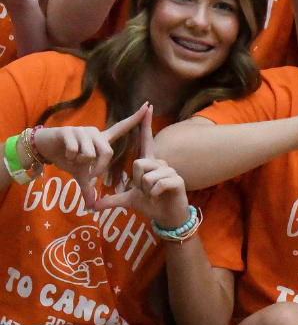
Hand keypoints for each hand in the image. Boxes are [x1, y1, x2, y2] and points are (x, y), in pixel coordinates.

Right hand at [34, 103, 149, 209]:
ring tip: (72, 158)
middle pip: (108, 152)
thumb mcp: (80, 175)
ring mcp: (83, 130)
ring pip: (89, 153)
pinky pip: (76, 151)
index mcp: (102, 140)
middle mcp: (95, 133)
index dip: (135, 118)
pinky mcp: (70, 131)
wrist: (44, 149)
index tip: (148, 105)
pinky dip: (70, 158)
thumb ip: (88, 188)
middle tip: (87, 171)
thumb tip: (91, 207)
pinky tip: (65, 152)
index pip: (121, 128)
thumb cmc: (66, 158)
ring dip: (79, 162)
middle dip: (98, 167)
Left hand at [94, 106, 191, 229]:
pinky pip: (156, 183)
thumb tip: (93, 206)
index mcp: (150, 164)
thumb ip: (112, 200)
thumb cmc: (152, 205)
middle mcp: (161, 164)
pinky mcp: (177, 180)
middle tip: (145, 191)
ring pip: (146, 175)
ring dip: (146, 190)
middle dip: (137, 182)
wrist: (169, 217)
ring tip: (153, 195)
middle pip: (138, 163)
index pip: (146, 141)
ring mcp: (171, 171)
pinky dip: (153, 194)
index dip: (145, 125)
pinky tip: (159, 197)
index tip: (147, 107)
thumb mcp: (129, 200)